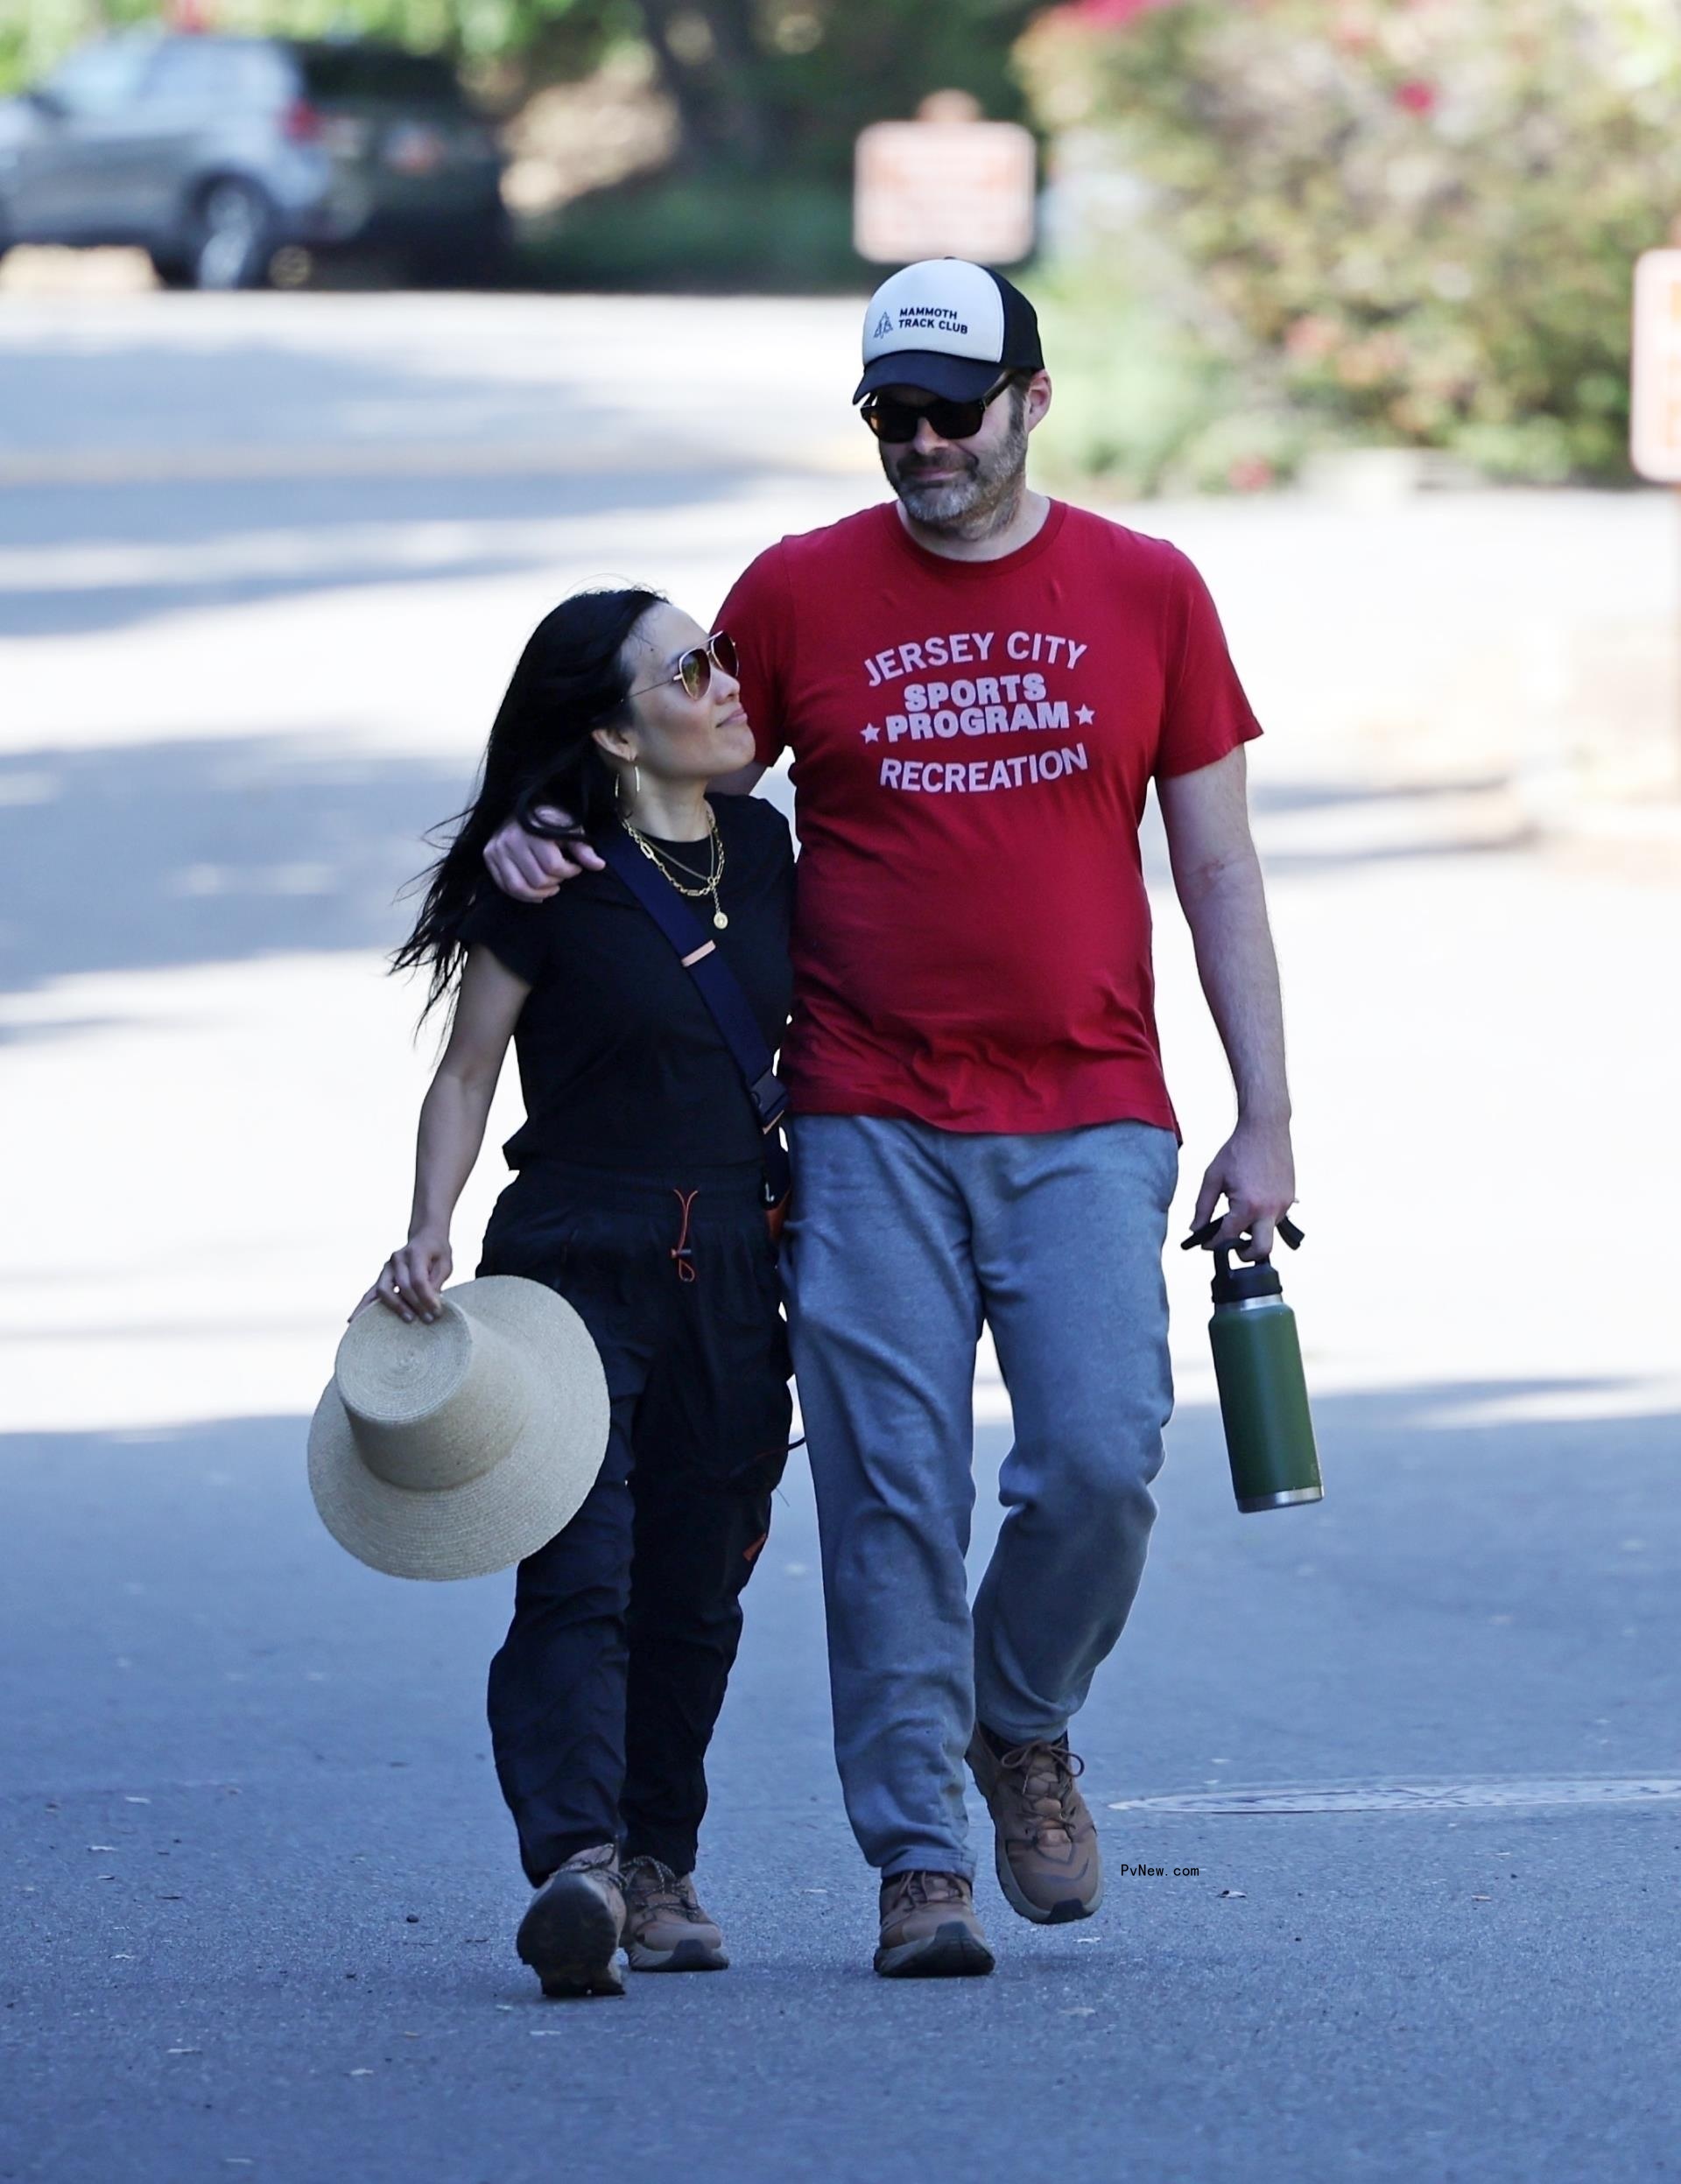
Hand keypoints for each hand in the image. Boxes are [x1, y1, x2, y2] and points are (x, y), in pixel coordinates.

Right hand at [351, 1233, 453, 1323]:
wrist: (425, 1238)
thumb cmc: (436, 1252)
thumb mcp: (444, 1264)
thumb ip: (436, 1282)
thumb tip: (430, 1304)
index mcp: (415, 1252)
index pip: (418, 1279)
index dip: (427, 1298)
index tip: (437, 1311)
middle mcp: (397, 1259)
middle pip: (403, 1285)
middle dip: (416, 1305)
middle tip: (428, 1319)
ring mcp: (386, 1268)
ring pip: (383, 1290)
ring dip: (396, 1307)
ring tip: (409, 1320)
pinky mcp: (382, 1277)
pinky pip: (371, 1293)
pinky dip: (364, 1307)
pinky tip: (356, 1321)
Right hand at [482, 803, 602, 901]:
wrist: (523, 809)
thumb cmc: (550, 820)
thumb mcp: (570, 829)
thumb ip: (583, 848)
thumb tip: (598, 865)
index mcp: (534, 831)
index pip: (554, 867)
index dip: (570, 872)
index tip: (575, 868)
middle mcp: (512, 839)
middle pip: (538, 879)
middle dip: (555, 882)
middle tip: (561, 875)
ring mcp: (497, 848)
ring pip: (519, 887)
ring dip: (539, 893)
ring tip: (551, 887)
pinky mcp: (489, 855)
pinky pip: (504, 886)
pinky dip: (522, 894)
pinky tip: (536, 892)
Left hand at [1191, 1119, 1295, 1261]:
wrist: (1266, 1129)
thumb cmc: (1237, 1151)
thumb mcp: (1213, 1178)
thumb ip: (1202, 1207)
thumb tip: (1195, 1229)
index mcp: (1248, 1206)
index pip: (1228, 1238)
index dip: (1213, 1244)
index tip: (1205, 1245)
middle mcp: (1269, 1210)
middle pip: (1261, 1250)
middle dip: (1244, 1255)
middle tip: (1231, 1249)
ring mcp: (1283, 1205)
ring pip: (1268, 1233)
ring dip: (1252, 1231)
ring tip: (1237, 1213)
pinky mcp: (1290, 1199)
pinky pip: (1275, 1218)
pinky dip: (1262, 1218)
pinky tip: (1251, 1201)